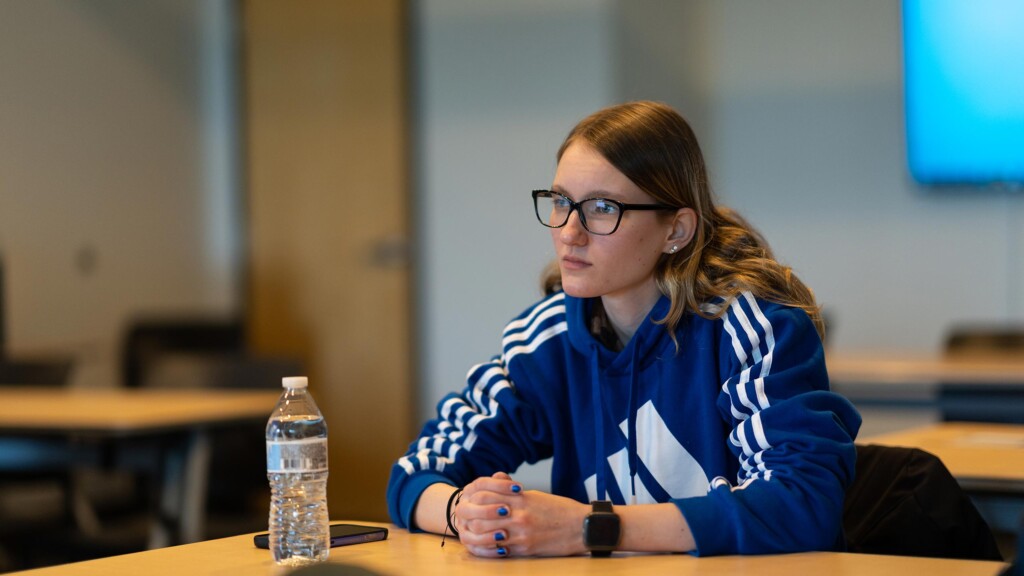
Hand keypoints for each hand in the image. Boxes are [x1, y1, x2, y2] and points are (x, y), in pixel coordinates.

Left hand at [455, 472, 589, 557]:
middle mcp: (518, 513)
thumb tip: (497, 482)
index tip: (469, 501)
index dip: (473, 497)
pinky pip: (499, 550)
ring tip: (471, 534)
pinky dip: (489, 549)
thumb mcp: (536, 496)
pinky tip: (485, 547)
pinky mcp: (526, 548)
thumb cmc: (561, 510)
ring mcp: (521, 531)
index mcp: (521, 497)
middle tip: (464, 520)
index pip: (486, 492)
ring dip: (475, 535)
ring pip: (486, 533)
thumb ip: (514, 492)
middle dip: (469, 517)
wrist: (583, 527)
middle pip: (481, 513)